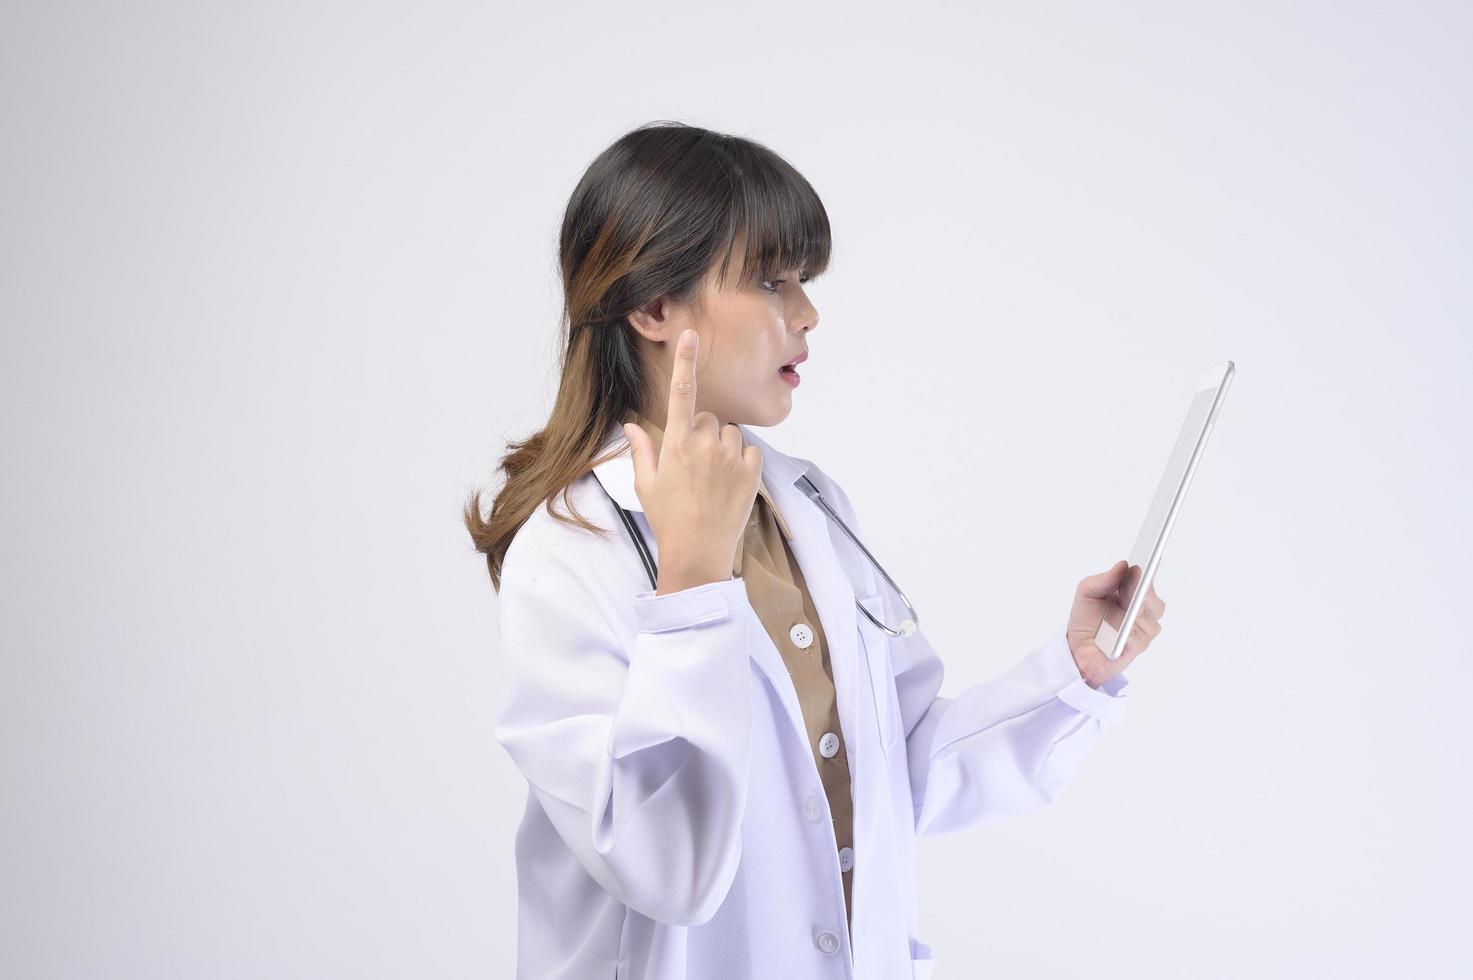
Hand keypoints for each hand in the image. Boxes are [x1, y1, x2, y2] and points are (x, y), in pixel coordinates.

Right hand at [623, 328, 763, 594]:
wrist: (698, 554)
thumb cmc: (668, 519)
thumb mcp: (646, 485)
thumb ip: (642, 450)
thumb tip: (632, 426)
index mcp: (675, 445)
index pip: (681, 394)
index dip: (685, 362)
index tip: (690, 335)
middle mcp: (704, 446)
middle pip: (707, 418)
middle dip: (701, 433)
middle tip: (693, 465)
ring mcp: (730, 458)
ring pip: (730, 433)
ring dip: (722, 446)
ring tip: (712, 477)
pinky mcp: (751, 472)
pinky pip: (749, 450)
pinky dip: (741, 460)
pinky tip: (729, 482)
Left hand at [1064, 559, 1165, 688]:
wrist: (1077, 649)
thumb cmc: (1086, 618)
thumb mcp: (1087, 592)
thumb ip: (1104, 579)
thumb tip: (1122, 565)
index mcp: (1132, 592)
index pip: (1147, 576)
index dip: (1153, 565)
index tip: (1153, 555)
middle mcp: (1143, 609)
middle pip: (1151, 596)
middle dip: (1142, 589)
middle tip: (1136, 582)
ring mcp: (1143, 628)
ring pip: (1150, 616)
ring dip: (1137, 610)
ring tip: (1128, 604)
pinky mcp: (1139, 646)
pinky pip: (1140, 637)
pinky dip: (1131, 632)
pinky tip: (1123, 629)